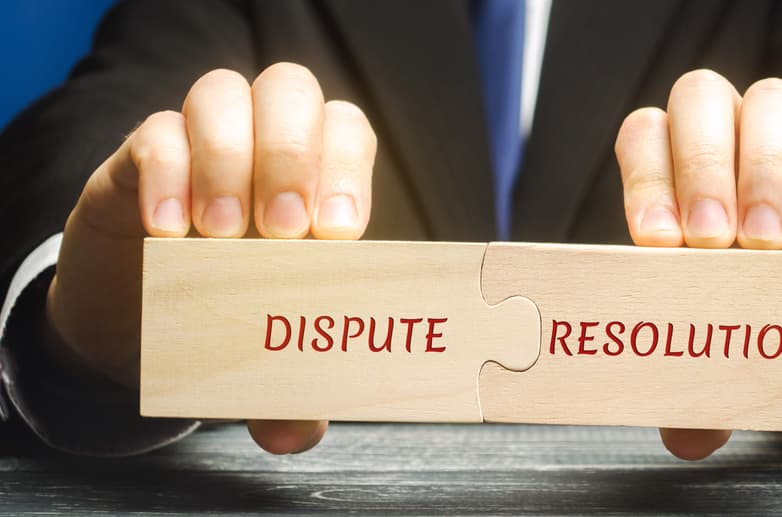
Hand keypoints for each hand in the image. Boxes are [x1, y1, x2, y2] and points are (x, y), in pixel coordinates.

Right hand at [46, 62, 376, 453]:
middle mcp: (262, 147)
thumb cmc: (228, 321)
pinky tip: (164, 232)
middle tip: (285, 233)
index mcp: (313, 180)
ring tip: (219, 236)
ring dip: (229, 159)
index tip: (339, 235)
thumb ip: (288, 391)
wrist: (141, 318)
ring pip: (222, 92)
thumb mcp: (263, 356)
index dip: (348, 168)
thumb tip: (296, 435)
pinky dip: (164, 173)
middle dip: (293, 153)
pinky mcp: (139, 158)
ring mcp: (200, 144)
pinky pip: (153, 132)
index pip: (346, 132)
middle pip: (290, 91)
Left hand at [614, 69, 781, 459]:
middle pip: (697, 98)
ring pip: (766, 103)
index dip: (643, 179)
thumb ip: (711, 383)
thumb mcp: (749, 347)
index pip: (647, 137)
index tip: (653, 243)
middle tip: (705, 243)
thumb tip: (682, 437)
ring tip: (764, 247)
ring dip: (756, 175)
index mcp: (691, 174)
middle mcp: (738, 141)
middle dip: (694, 169)